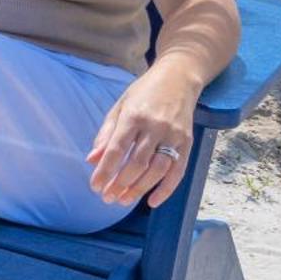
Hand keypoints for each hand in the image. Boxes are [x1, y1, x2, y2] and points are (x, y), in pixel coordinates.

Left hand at [88, 70, 198, 208]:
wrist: (179, 78)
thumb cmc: (144, 93)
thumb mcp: (120, 106)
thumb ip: (106, 134)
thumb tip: (91, 160)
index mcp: (133, 116)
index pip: (117, 149)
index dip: (105, 170)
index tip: (95, 187)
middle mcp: (155, 126)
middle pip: (137, 163)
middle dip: (120, 184)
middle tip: (108, 198)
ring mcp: (174, 135)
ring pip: (157, 170)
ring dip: (139, 189)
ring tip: (124, 200)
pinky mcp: (188, 142)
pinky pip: (178, 171)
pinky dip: (166, 189)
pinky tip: (152, 201)